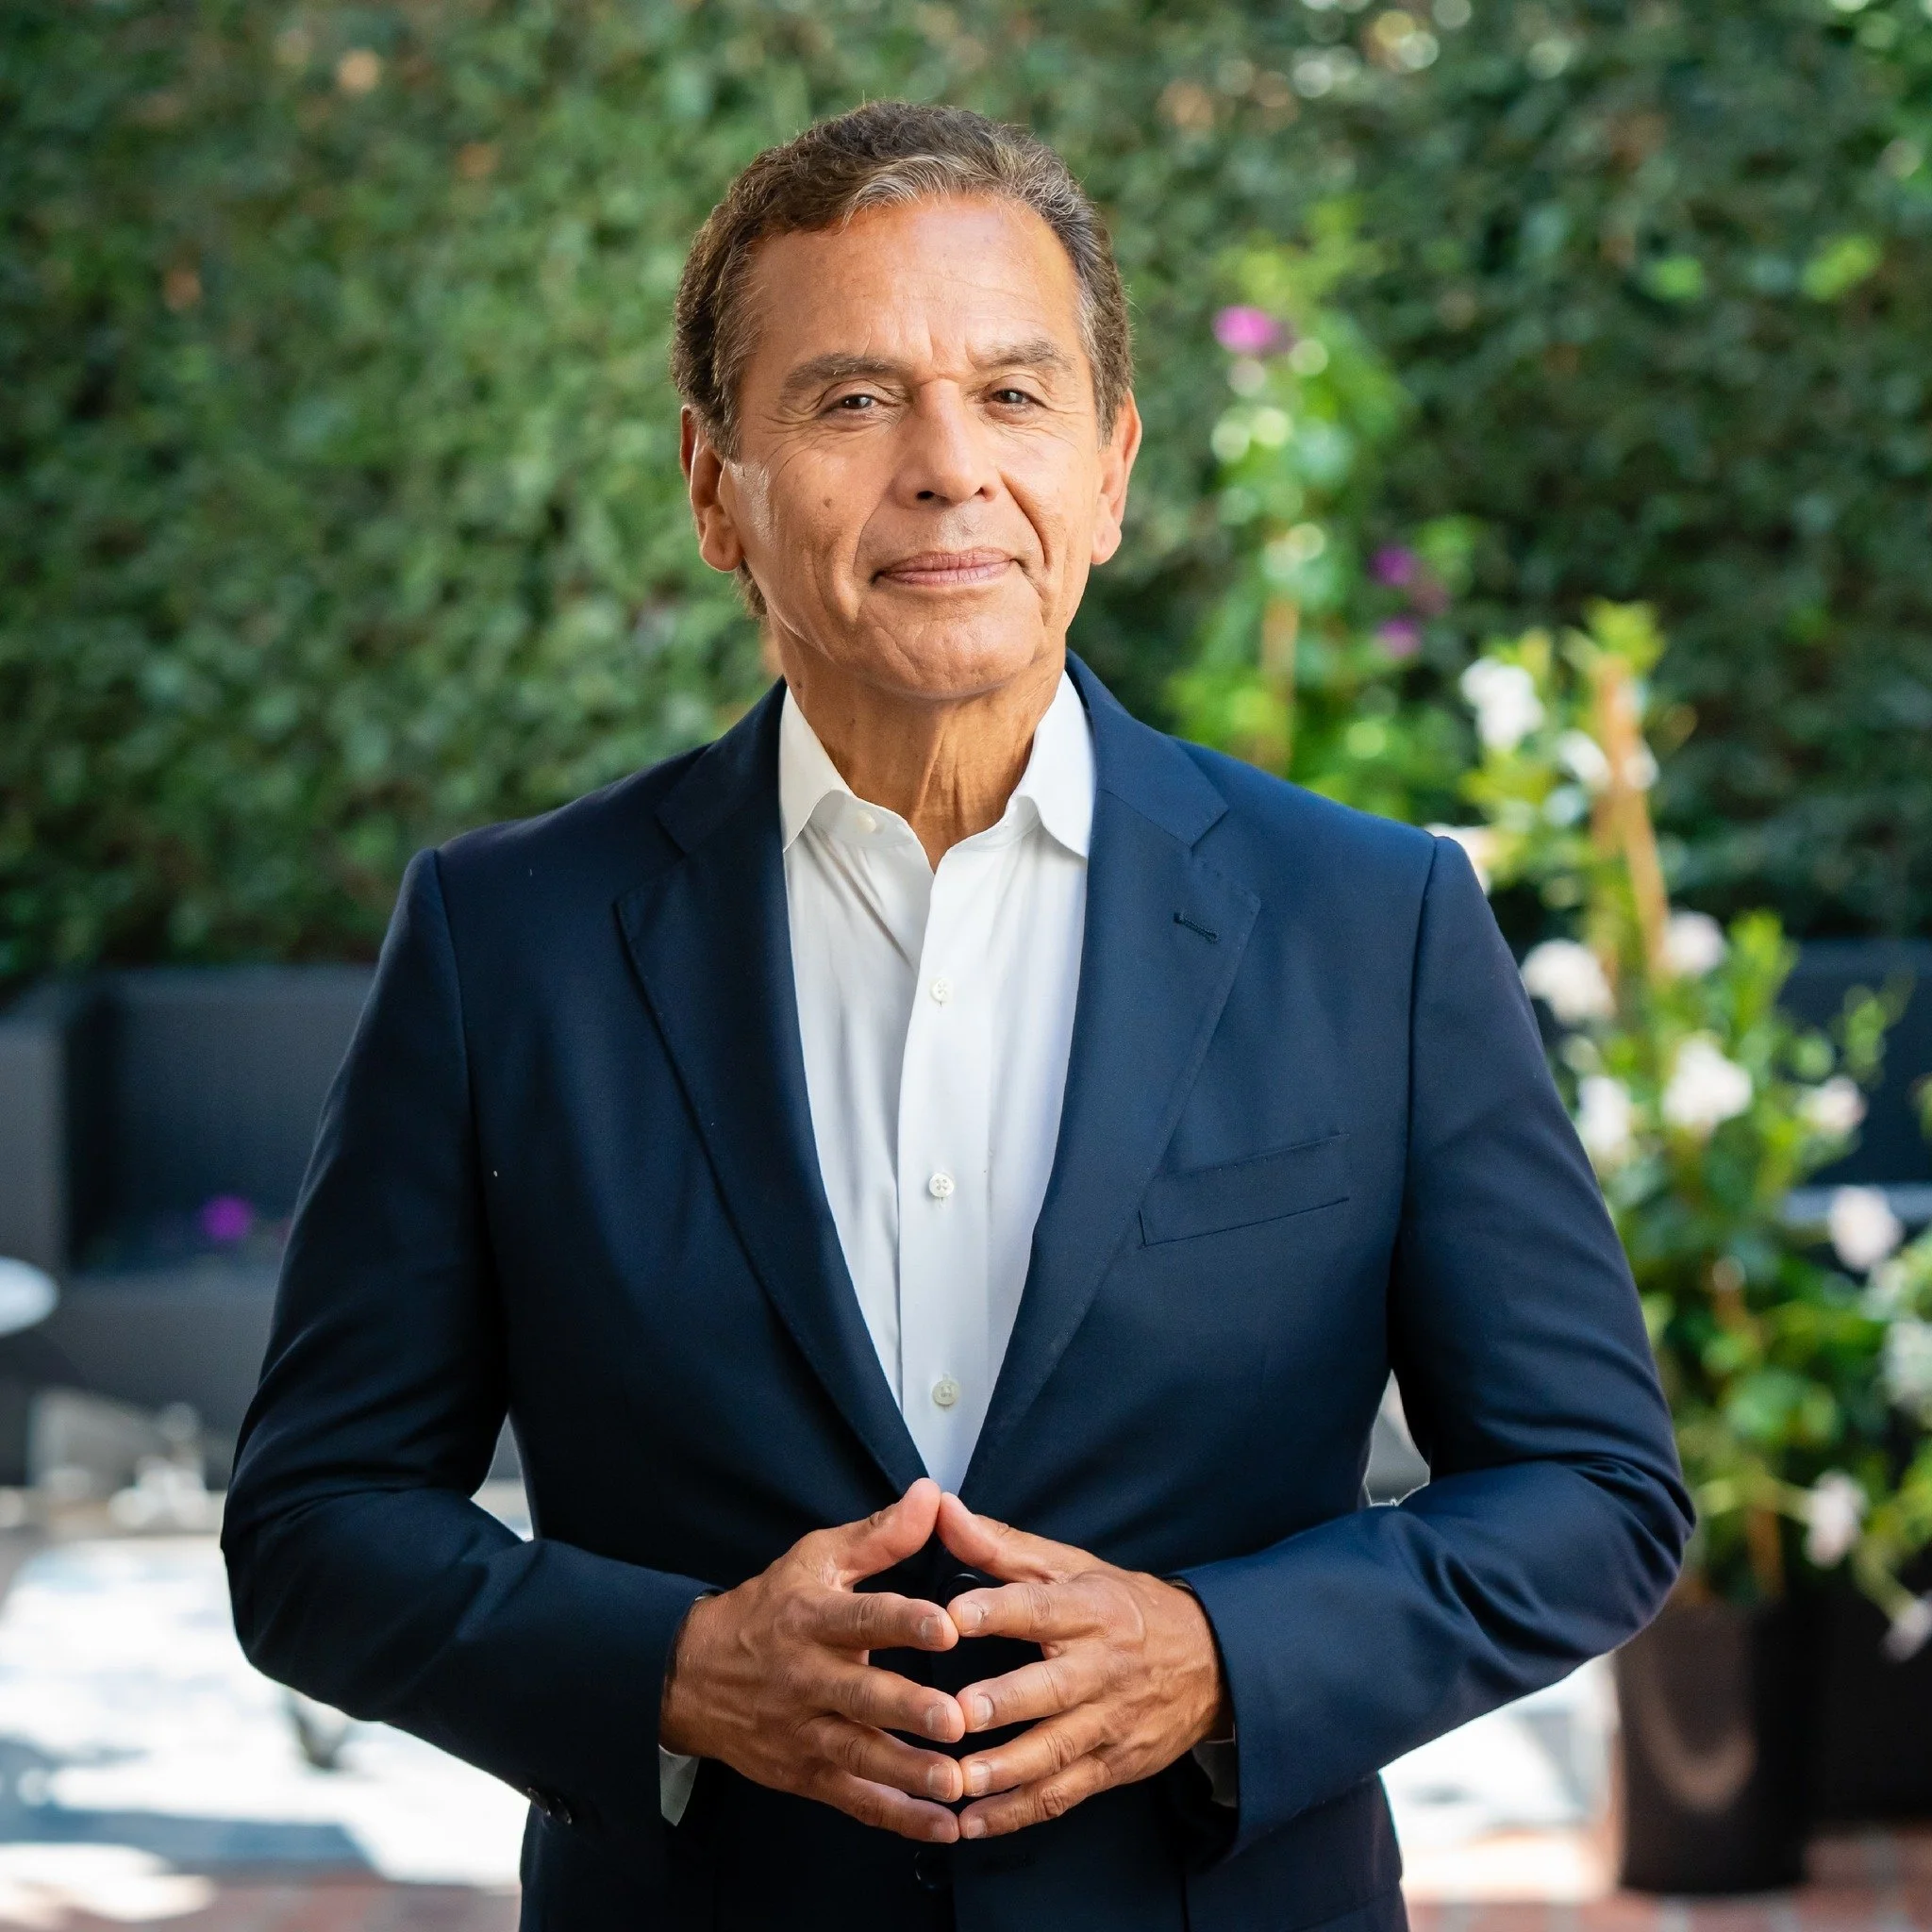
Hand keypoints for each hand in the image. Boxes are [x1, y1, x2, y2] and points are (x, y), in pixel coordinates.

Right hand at [659, 1478, 969, 1839]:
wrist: (692, 1676)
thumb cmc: (770, 1608)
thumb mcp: (815, 1559)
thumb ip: (879, 1535)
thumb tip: (932, 1495)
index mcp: (811, 1618)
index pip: (860, 1617)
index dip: (903, 1621)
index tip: (947, 1626)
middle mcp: (807, 1677)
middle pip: (860, 1695)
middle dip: (907, 1710)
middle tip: (955, 1719)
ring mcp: (804, 1731)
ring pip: (858, 1755)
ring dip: (908, 1773)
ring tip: (956, 1784)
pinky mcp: (805, 1773)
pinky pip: (854, 1799)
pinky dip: (897, 1817)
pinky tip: (943, 1826)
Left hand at [937, 1493, 1230, 1839]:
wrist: (1210, 1663)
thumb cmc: (1123, 1607)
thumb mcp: (1071, 1566)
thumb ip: (1000, 1545)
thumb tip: (940, 1507)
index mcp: (1089, 1609)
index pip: (1040, 1607)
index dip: (998, 1610)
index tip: (954, 1617)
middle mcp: (1100, 1668)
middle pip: (1050, 1688)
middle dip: (1004, 1703)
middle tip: (955, 1714)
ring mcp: (1108, 1723)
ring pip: (1055, 1751)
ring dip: (1005, 1771)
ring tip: (958, 1781)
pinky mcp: (1111, 1766)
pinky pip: (1061, 1794)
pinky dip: (1016, 1813)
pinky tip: (972, 1822)